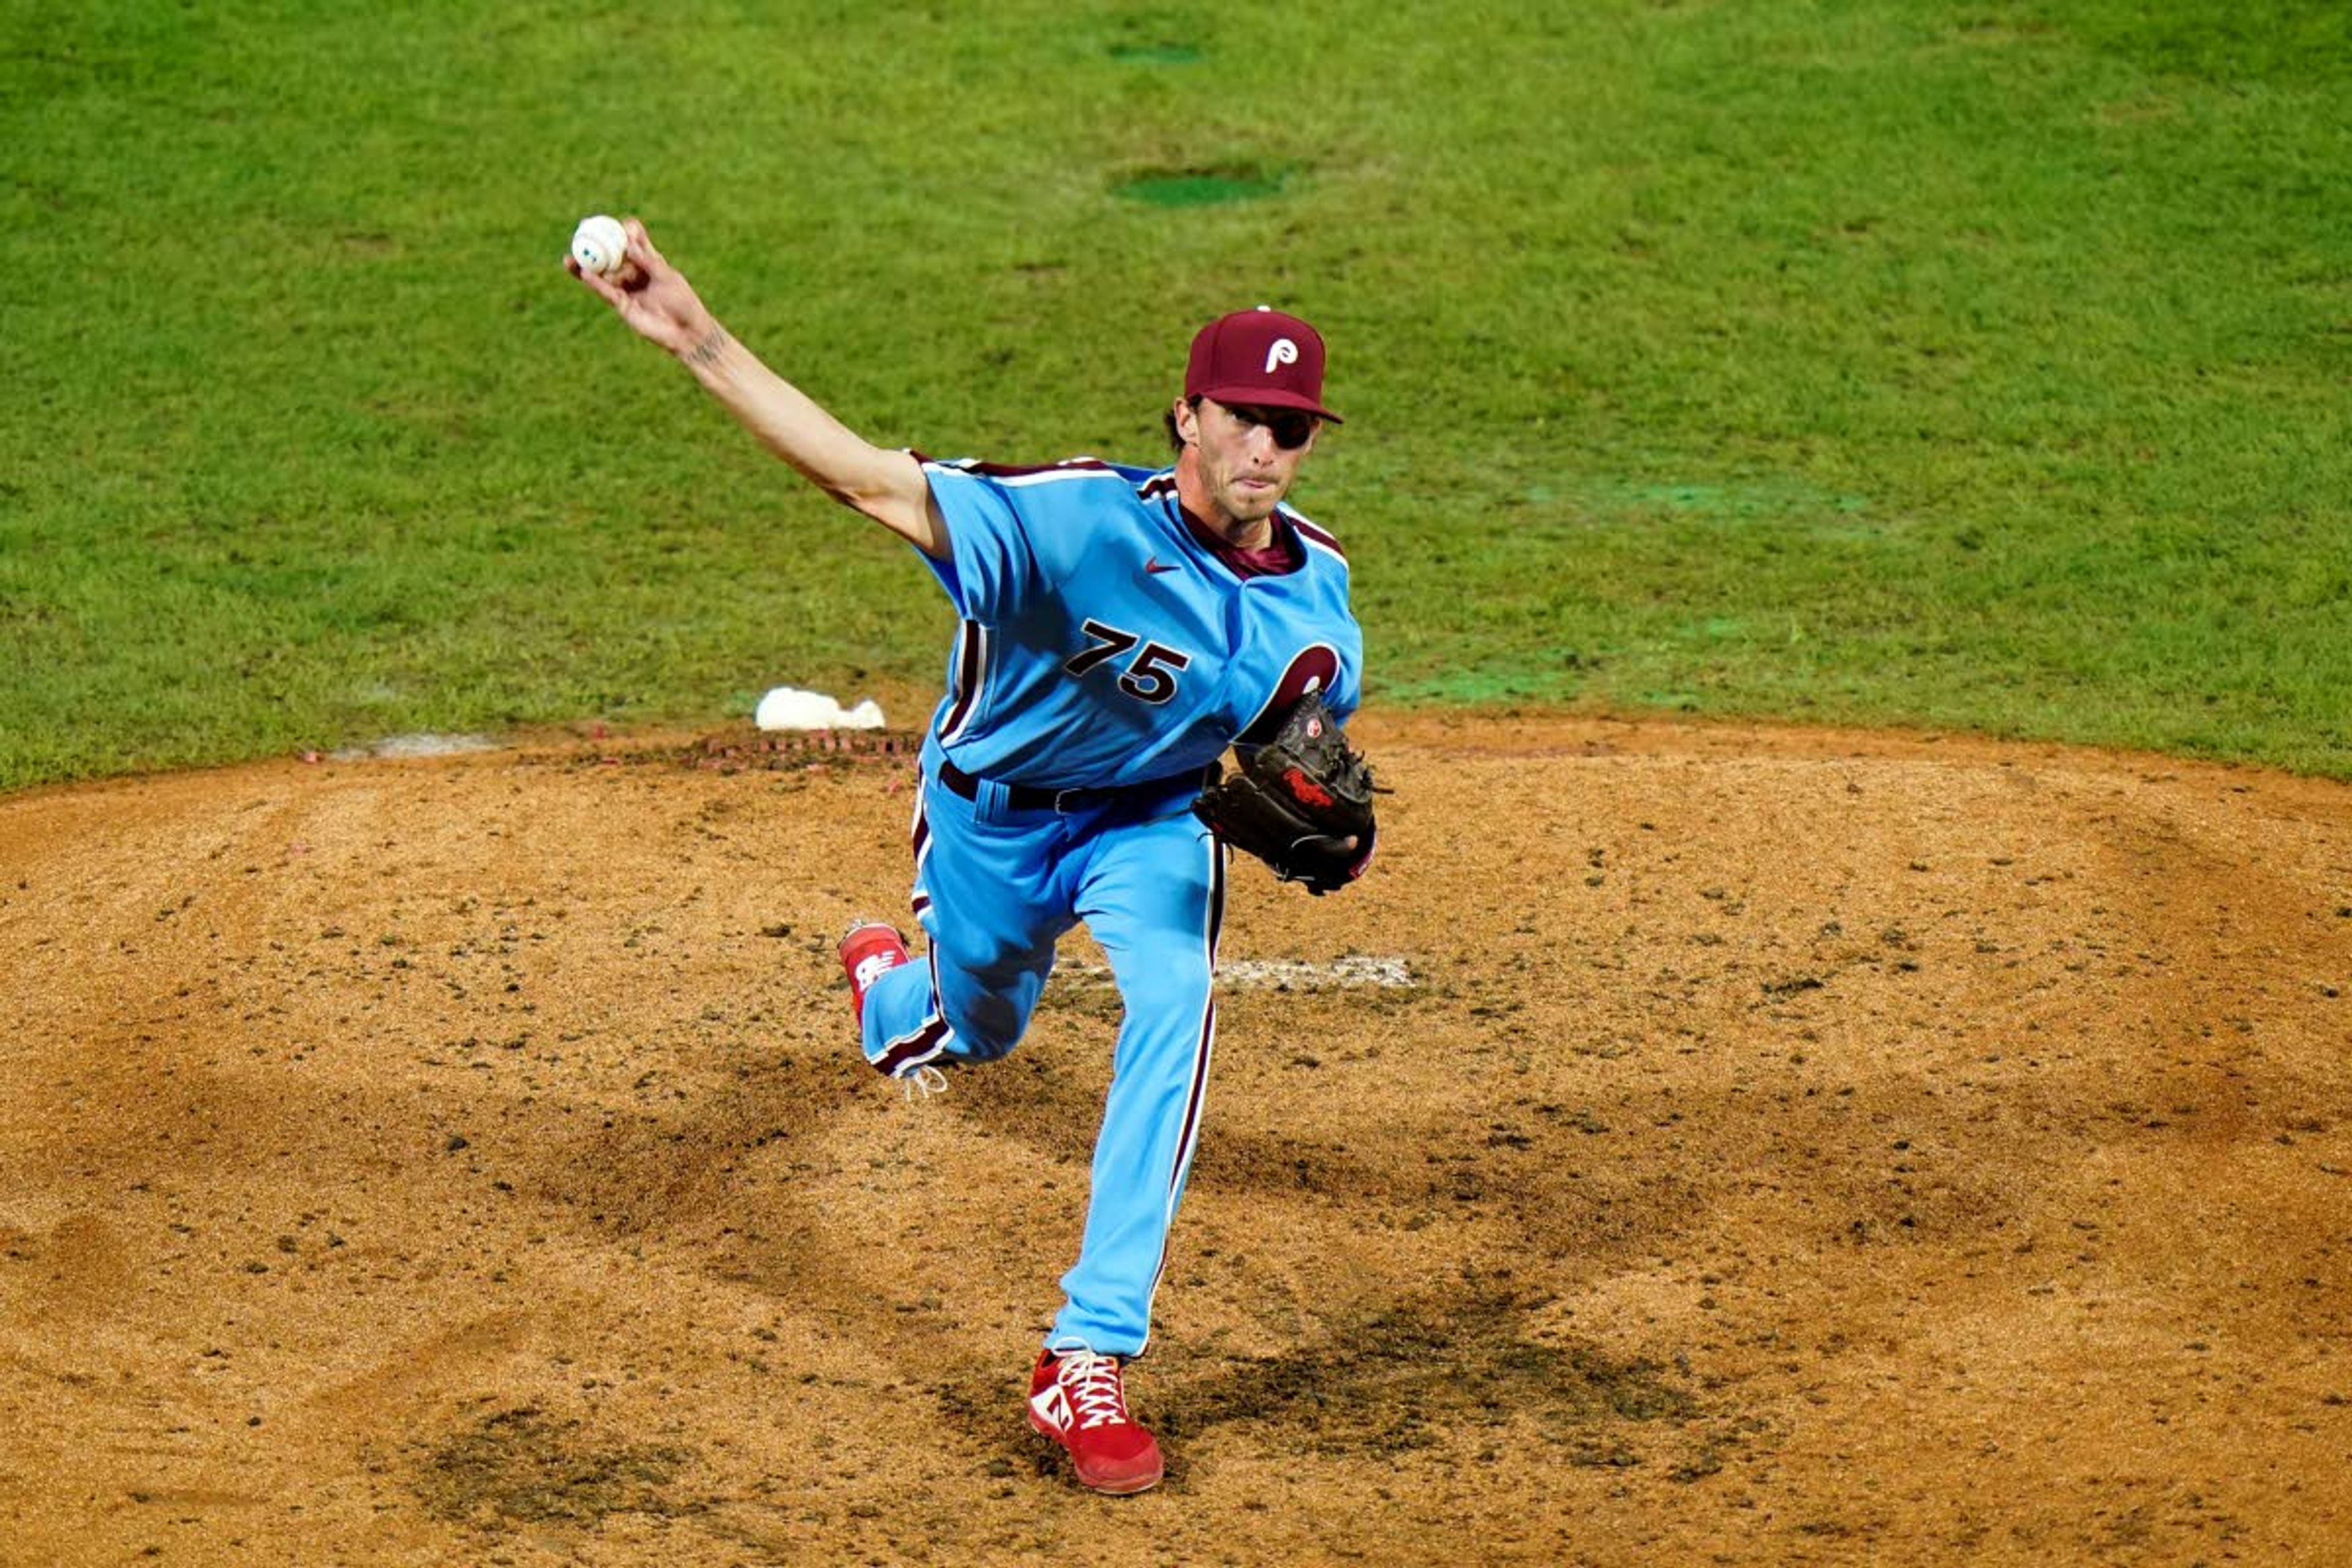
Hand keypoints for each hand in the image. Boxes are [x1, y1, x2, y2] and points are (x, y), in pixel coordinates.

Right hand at [565, 218, 720, 360]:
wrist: (686, 331)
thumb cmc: (683, 302)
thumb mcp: (667, 277)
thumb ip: (648, 261)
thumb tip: (629, 244)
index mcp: (648, 262)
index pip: (633, 242)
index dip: (624, 231)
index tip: (618, 224)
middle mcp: (634, 274)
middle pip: (611, 256)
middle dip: (595, 244)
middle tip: (582, 232)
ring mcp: (627, 289)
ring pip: (603, 275)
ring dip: (586, 266)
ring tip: (570, 258)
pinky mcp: (623, 306)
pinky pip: (606, 292)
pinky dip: (595, 283)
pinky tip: (584, 274)